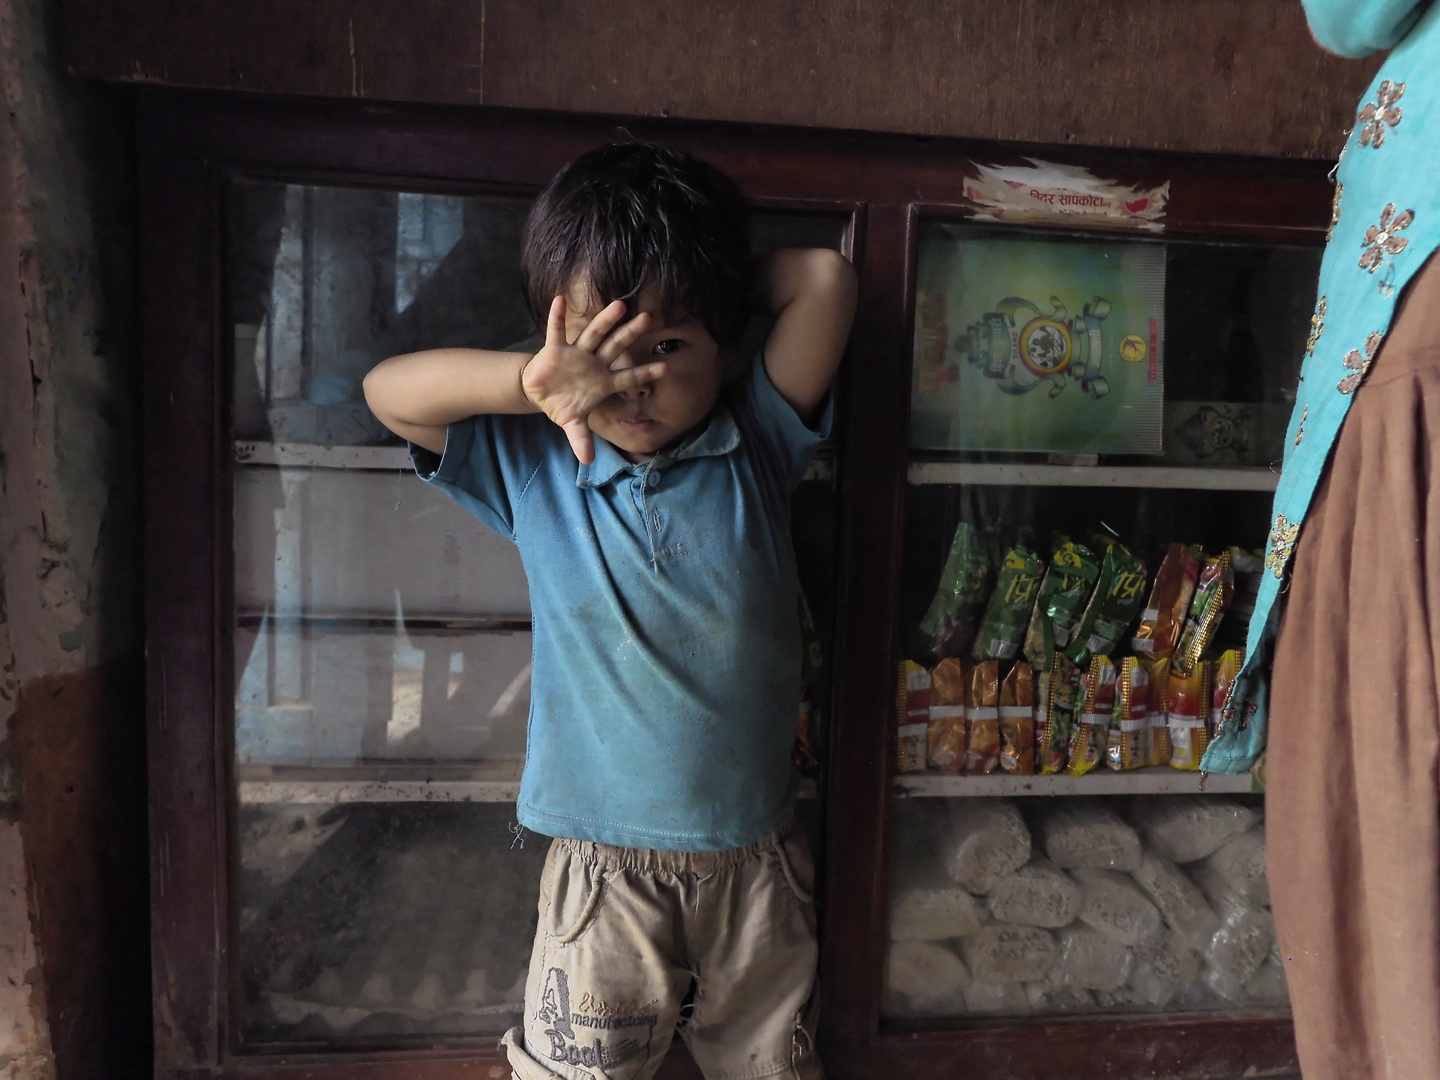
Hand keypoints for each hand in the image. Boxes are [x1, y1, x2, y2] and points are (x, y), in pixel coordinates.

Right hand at [521, 295, 666, 462]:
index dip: (645, 373)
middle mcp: (594, 363)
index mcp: (603, 381)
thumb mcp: (573, 423)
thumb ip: (581, 439)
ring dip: (604, 320)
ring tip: (619, 305)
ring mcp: (576, 353)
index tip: (665, 369)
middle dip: (630, 334)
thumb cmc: (563, 404)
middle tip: (648, 319)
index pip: (628, 377)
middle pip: (616, 346)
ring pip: (593, 334)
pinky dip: (557, 316)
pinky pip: (556, 331)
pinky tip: (560, 300)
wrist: (540, 393)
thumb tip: (587, 461)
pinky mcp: (555, 349)